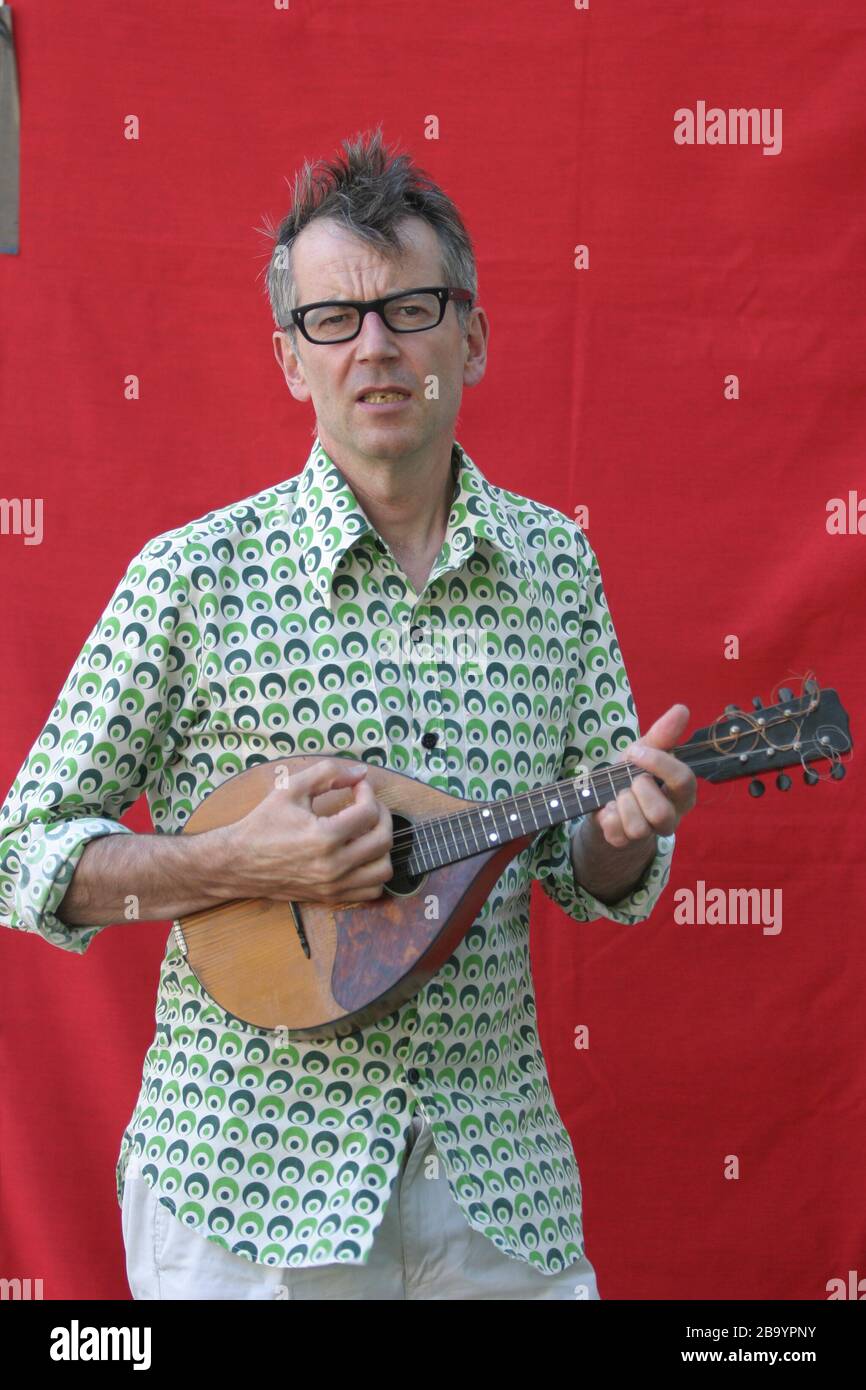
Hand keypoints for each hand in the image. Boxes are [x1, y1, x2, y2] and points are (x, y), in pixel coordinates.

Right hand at [223, 757, 393, 902]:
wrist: (238, 862)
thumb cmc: (263, 823)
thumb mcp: (290, 788)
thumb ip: (327, 774)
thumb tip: (361, 771)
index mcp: (324, 837)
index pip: (369, 812)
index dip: (368, 792)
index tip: (358, 786)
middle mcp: (333, 865)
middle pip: (383, 840)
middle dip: (382, 815)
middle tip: (368, 804)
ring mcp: (334, 885)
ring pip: (383, 870)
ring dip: (381, 846)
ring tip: (366, 831)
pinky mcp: (331, 897)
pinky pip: (371, 891)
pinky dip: (373, 872)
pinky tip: (360, 854)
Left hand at [591, 703, 696, 848]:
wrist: (606, 800)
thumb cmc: (631, 774)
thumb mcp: (644, 752)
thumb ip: (663, 734)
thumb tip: (682, 709)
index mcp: (682, 793)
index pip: (684, 780)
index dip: (659, 763)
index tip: (636, 751)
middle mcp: (671, 816)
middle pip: (662, 813)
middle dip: (638, 790)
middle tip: (630, 780)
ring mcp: (649, 833)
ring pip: (639, 828)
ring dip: (622, 804)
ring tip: (619, 795)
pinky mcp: (625, 842)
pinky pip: (617, 834)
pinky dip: (607, 817)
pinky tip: (609, 808)